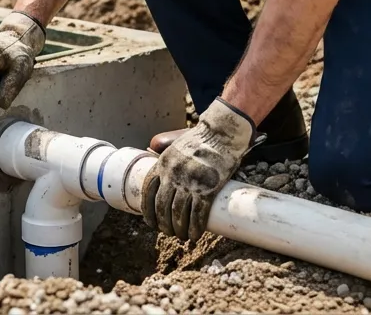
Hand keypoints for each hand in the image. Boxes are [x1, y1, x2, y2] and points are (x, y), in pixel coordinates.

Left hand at [141, 98, 256, 242]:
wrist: (223, 133)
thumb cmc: (202, 140)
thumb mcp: (176, 146)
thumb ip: (169, 160)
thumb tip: (162, 174)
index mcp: (163, 163)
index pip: (148, 192)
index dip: (148, 211)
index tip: (151, 223)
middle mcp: (173, 174)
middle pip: (162, 207)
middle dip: (164, 224)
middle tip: (169, 233)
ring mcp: (190, 182)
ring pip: (179, 214)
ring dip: (179, 229)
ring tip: (183, 237)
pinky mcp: (208, 188)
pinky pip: (198, 214)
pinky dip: (195, 228)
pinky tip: (195, 235)